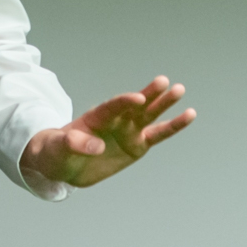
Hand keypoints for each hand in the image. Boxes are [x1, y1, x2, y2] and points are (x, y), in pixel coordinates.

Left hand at [20, 76, 195, 188]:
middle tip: (165, 82)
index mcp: (96, 117)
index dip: (124, 101)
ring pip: (150, 115)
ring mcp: (129, 131)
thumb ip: (75, 144)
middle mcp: (116, 120)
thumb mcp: (59, 147)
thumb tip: (97, 146)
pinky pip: (158, 134)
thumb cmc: (58, 150)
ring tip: (180, 89)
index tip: (138, 97)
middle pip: (135, 106)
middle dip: (149, 94)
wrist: (66, 163)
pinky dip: (173, 126)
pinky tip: (189, 114)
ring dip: (164, 104)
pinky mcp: (138, 145)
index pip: (112, 106)